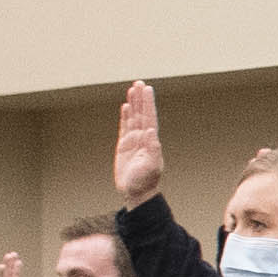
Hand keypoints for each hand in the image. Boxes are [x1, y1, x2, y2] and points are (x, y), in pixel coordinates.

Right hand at [113, 81, 165, 202]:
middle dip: (140, 98)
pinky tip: (125, 107)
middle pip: (141, 113)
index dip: (147, 103)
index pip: (149, 117)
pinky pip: (124, 127)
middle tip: (139, 83)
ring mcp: (134, 141)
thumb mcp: (151, 167)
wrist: (136, 193)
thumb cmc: (145, 182)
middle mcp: (143, 138)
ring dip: (133, 104)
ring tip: (132, 89)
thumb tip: (151, 132)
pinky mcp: (124, 146)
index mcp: (150, 141)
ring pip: (133, 118)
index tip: (147, 89)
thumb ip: (153, 149)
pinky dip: (125, 116)